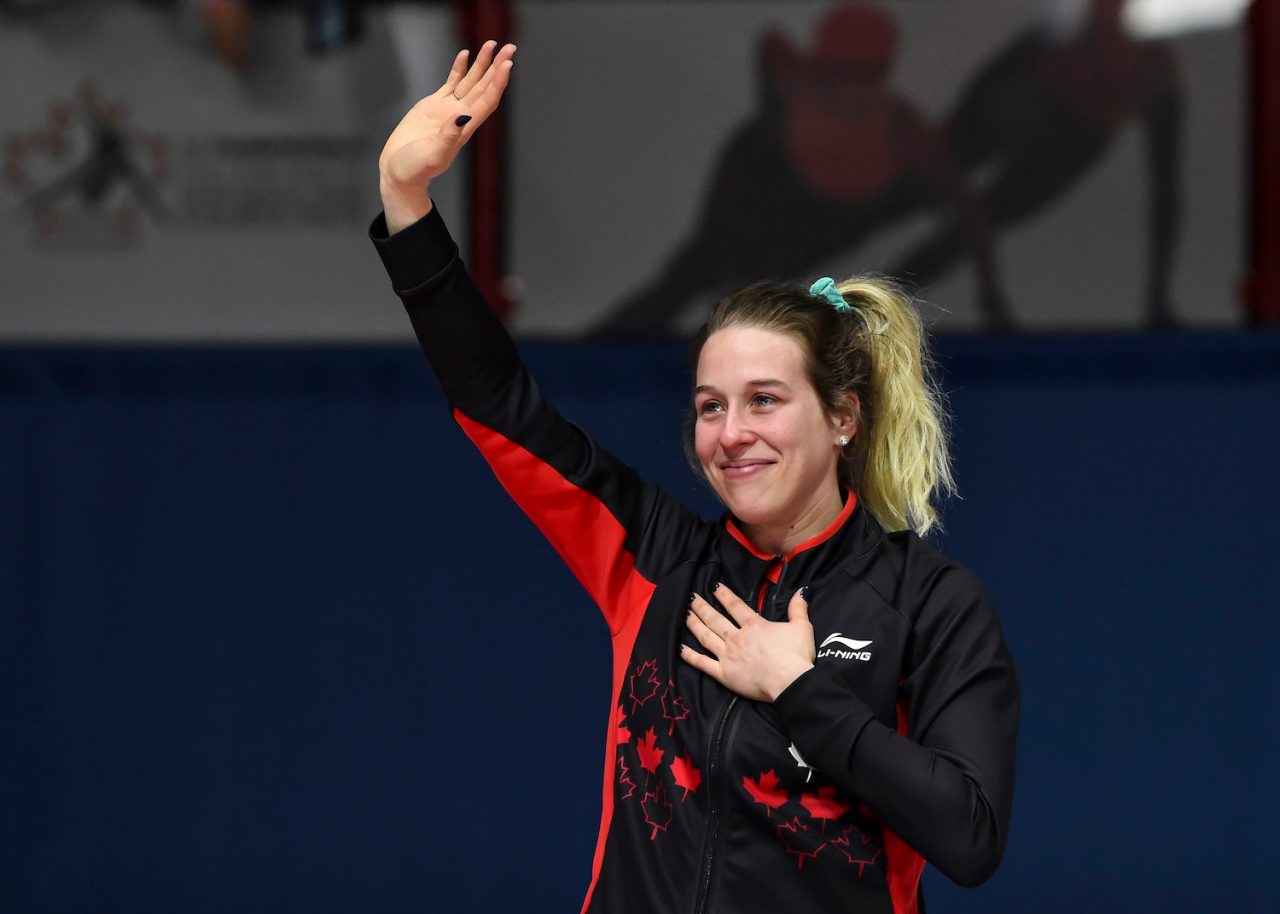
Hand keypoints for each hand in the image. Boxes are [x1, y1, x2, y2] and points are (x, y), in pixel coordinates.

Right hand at [378, 40, 515, 232]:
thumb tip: (462, 117)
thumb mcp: (432, 155)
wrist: (399, 171)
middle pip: (484, 87)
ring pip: (470, 82)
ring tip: (491, 44)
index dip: (498, 83)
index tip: (507, 65)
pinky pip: (451, 83)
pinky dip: (459, 69)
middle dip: (497, 67)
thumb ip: (448, 137)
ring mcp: (448, 110)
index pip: (487, 100)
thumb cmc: (415, 169)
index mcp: (464, 129)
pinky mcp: (434, 105)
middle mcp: (461, 117)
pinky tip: (465, 55)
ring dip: (482, 64)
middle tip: (510, 47)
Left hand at [682, 583, 814, 702]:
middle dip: (701, 607)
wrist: (790, 682)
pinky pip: (702, 663)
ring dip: (694, 624)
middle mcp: (737, 637)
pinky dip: (690, 656)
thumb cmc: (796, 655)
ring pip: (705, 636)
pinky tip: (680, 649)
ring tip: (684, 615)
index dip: (724, 594)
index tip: (713, 586)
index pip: (735, 605)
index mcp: (754, 625)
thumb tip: (802, 590)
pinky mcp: (724, 674)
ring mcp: (728, 655)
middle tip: (690, 598)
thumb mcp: (802, 627)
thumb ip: (798, 608)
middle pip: (714, 619)